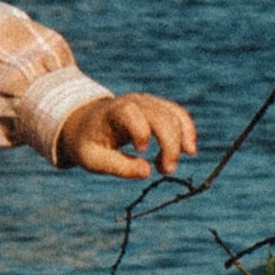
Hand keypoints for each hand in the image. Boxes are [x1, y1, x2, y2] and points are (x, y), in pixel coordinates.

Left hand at [57, 91, 197, 179]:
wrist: (87, 122)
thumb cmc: (88, 142)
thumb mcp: (92, 159)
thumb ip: (117, 166)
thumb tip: (147, 172)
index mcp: (114, 112)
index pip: (132, 114)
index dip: (141, 131)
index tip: (140, 151)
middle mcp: (134, 102)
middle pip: (161, 116)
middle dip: (170, 144)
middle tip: (167, 170)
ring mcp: (149, 103)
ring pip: (174, 114)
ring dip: (181, 140)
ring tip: (171, 166)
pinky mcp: (158, 107)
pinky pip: (178, 114)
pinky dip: (187, 131)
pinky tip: (188, 150)